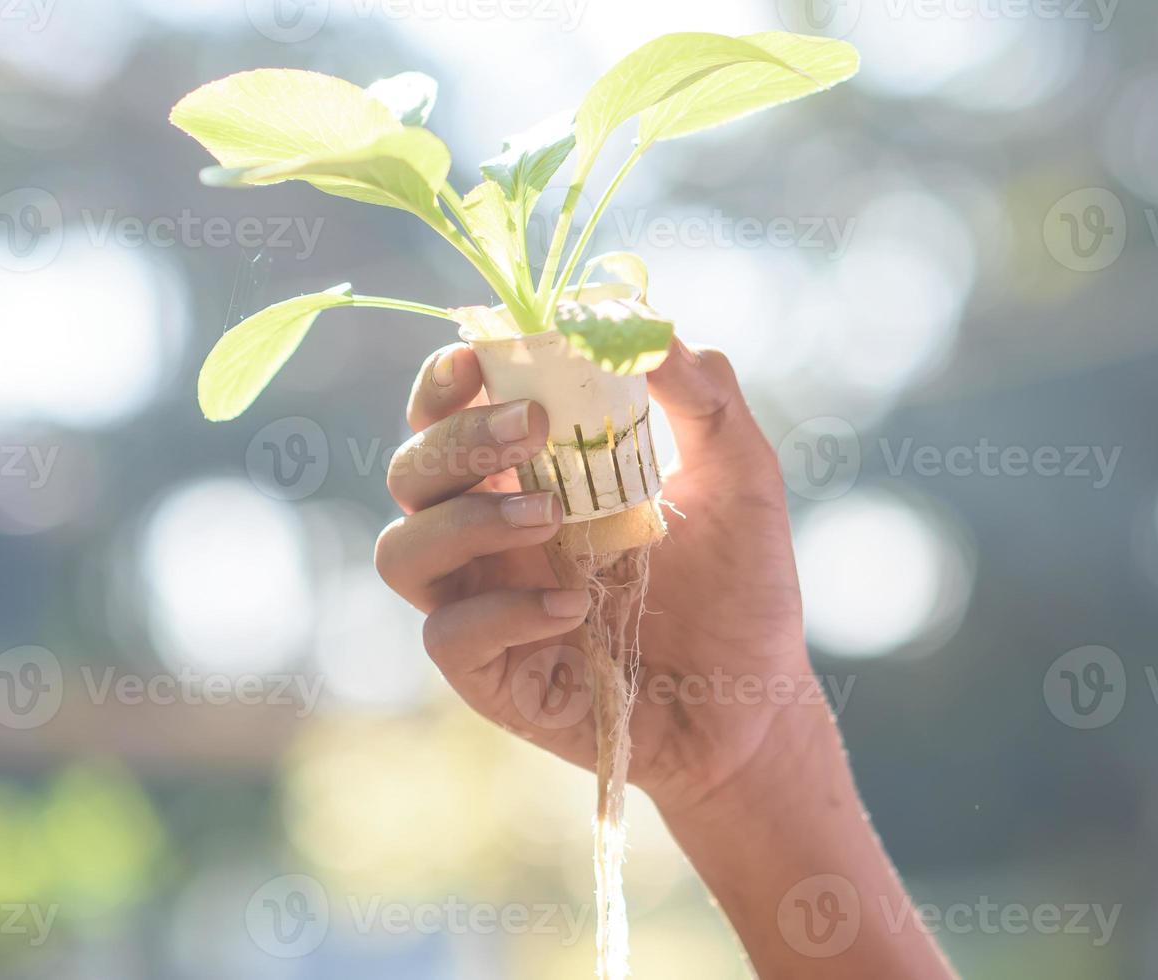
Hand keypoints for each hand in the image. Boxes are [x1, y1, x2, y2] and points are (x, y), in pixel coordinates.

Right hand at [374, 338, 828, 816]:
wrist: (754, 698)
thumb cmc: (739, 585)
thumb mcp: (740, 474)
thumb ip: (702, 395)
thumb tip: (650, 325)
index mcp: (527, 475)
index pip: (449, 413)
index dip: (445, 380)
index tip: (480, 356)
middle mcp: (489, 537)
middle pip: (411, 471)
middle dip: (457, 438)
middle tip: (534, 427)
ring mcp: (482, 606)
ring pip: (403, 550)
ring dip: (465, 520)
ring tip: (552, 517)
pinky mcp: (492, 677)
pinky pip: (449, 636)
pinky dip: (506, 612)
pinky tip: (577, 605)